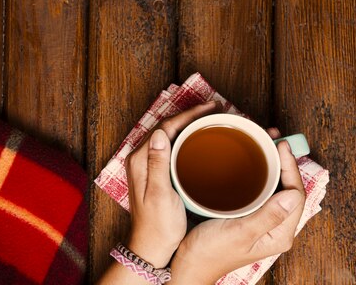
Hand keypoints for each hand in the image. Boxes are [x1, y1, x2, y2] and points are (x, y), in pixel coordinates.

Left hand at [125, 101, 221, 267]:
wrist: (151, 248)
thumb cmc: (158, 226)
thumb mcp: (160, 196)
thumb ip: (158, 164)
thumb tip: (160, 133)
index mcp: (140, 160)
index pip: (166, 126)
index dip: (189, 114)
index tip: (211, 108)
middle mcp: (140, 158)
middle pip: (167, 126)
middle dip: (191, 115)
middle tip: (215, 110)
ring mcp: (146, 165)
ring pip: (168, 135)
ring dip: (188, 124)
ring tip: (210, 119)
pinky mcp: (154, 173)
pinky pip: (170, 146)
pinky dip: (185, 138)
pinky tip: (199, 141)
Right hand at [169, 128, 305, 283]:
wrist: (187, 266)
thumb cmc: (209, 253)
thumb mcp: (239, 232)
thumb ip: (268, 215)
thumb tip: (294, 194)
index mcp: (280, 234)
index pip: (297, 194)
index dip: (291, 167)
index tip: (281, 146)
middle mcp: (275, 228)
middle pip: (289, 188)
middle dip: (284, 162)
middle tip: (273, 140)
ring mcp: (262, 222)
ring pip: (276, 188)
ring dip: (272, 166)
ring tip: (264, 145)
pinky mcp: (248, 217)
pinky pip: (261, 191)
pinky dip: (259, 174)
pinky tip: (249, 163)